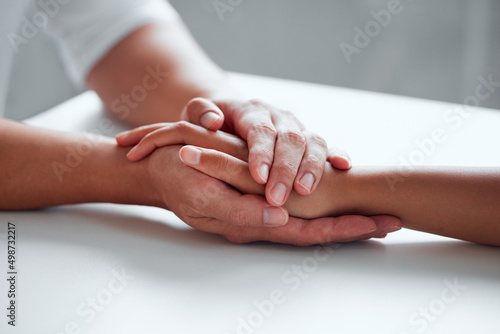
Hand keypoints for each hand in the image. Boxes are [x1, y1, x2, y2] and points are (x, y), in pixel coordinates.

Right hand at [144, 145, 397, 245]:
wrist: (161, 166)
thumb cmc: (179, 177)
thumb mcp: (204, 194)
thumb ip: (242, 213)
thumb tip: (282, 220)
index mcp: (251, 224)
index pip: (307, 234)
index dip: (343, 230)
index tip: (379, 225)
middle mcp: (263, 219)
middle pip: (317, 231)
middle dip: (355, 227)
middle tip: (392, 223)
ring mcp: (263, 208)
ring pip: (310, 219)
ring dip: (344, 218)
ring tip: (378, 216)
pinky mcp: (260, 193)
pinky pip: (297, 206)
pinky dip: (322, 206)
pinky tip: (340, 202)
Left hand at [180, 98, 351, 205]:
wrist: (233, 116)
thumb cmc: (212, 124)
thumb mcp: (197, 115)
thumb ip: (200, 114)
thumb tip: (213, 121)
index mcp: (252, 111)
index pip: (260, 130)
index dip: (261, 153)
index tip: (258, 177)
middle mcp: (278, 117)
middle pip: (290, 138)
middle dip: (286, 168)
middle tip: (278, 196)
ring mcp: (297, 128)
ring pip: (312, 141)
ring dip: (311, 167)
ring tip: (305, 191)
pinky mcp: (309, 140)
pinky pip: (326, 145)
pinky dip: (337, 153)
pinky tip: (343, 166)